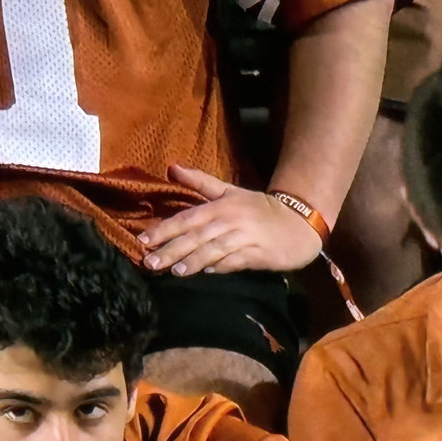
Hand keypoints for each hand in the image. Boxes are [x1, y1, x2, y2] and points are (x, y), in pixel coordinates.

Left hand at [139, 165, 322, 275]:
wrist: (298, 222)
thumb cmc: (259, 209)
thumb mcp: (230, 192)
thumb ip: (200, 182)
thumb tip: (171, 167)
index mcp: (222, 205)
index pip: (187, 218)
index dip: (165, 229)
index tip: (143, 241)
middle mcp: (231, 220)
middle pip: (197, 235)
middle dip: (172, 249)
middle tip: (150, 262)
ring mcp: (246, 238)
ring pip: (216, 249)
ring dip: (195, 260)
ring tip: (175, 271)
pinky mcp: (260, 254)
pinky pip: (238, 261)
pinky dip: (223, 266)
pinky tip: (208, 273)